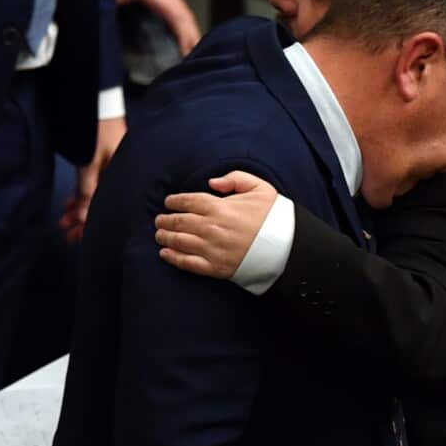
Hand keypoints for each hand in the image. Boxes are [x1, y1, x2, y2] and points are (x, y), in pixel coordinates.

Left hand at [62, 117, 125, 243]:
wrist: (99, 103)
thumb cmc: (98, 132)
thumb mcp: (90, 162)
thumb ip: (87, 190)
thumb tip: (84, 218)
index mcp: (121, 177)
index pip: (107, 207)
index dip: (90, 224)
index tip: (75, 238)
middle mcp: (118, 176)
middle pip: (100, 204)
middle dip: (82, 220)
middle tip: (66, 235)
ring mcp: (111, 170)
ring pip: (94, 195)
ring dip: (79, 208)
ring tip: (63, 221)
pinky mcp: (103, 162)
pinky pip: (92, 184)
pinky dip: (81, 194)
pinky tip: (71, 204)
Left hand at [104, 0, 200, 54]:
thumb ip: (120, 19)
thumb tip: (127, 44)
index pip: (180, 17)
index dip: (188, 39)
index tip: (191, 56)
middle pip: (185, 15)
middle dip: (192, 39)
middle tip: (193, 61)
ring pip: (182, 10)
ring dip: (186, 30)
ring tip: (188, 52)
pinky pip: (175, 4)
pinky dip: (179, 21)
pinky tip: (178, 34)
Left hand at [155, 171, 277, 277]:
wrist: (286, 248)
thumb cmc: (273, 216)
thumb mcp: (260, 187)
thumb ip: (235, 178)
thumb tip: (212, 182)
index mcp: (220, 207)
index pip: (188, 201)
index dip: (174, 201)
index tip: (168, 202)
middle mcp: (211, 228)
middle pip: (179, 222)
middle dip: (166, 220)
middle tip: (159, 220)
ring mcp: (211, 249)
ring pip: (179, 242)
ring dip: (165, 237)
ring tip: (159, 234)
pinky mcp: (215, 267)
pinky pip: (187, 263)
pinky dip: (173, 258)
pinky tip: (164, 254)